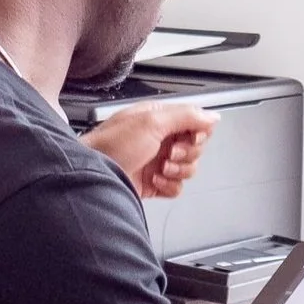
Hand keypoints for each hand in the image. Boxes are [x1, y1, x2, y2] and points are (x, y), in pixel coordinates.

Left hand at [88, 98, 217, 201]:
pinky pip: (176, 187)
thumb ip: (186, 116)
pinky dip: (168, 186)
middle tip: (169, 153)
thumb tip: (212, 115)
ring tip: (159, 169)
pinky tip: (154, 181)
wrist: (91, 176)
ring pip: (188, 169)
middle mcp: (160, 139)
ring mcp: (157, 162)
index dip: (198, 133)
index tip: (189, 137)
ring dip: (177, 171)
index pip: (196, 123)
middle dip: (186, 153)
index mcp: (160, 118)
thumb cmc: (110, 145)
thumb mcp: (151, 122)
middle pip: (195, 148)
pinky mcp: (154, 184)